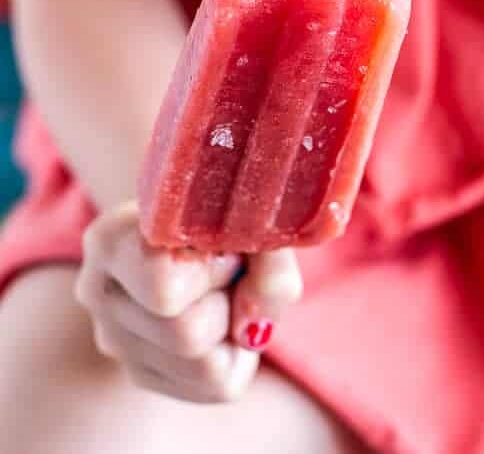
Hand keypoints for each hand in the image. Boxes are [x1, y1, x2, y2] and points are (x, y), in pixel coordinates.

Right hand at [75, 202, 302, 403]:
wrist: (199, 218)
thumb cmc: (224, 212)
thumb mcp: (253, 216)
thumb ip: (268, 261)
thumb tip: (250, 330)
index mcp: (110, 241)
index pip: (164, 290)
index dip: (215, 272)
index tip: (224, 248)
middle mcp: (99, 294)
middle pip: (185, 336)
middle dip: (227, 304)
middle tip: (231, 271)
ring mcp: (115, 340)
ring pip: (202, 369)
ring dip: (233, 331)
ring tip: (223, 290)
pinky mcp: (142, 373)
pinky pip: (212, 387)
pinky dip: (234, 354)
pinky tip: (223, 316)